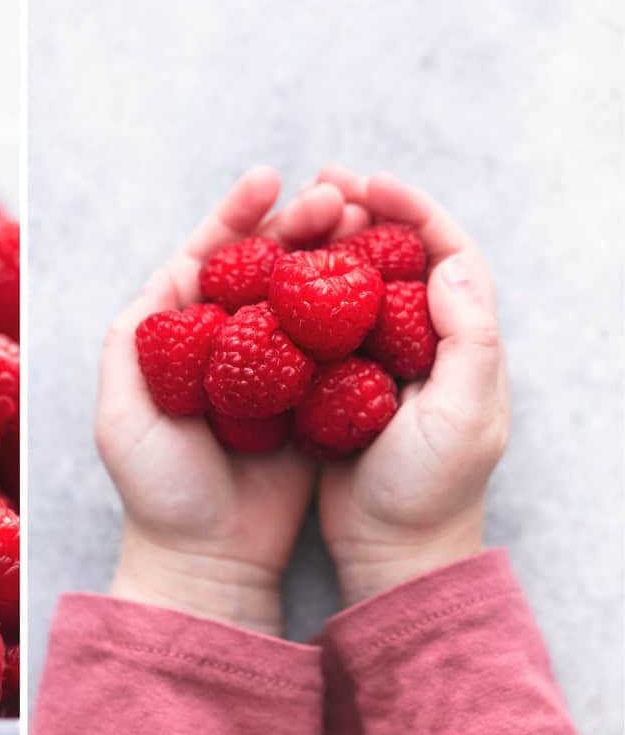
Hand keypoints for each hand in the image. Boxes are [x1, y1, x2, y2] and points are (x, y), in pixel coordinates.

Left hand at [96, 166, 347, 634]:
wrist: (207, 557)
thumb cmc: (157, 491)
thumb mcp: (122, 417)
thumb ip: (129, 347)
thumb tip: (161, 278)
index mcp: (176, 340)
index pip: (207, 261)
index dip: (235, 217)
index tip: (268, 180)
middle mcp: (224, 347)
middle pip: (262, 268)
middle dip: (295, 225)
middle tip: (333, 195)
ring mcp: (270, 372)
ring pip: (303, 297)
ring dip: (329, 255)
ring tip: (360, 220)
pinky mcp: (309, 401)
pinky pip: (333, 346)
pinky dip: (354, 312)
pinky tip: (379, 281)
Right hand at [314, 165, 509, 604]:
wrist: (391, 552)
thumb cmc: (430, 492)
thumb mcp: (461, 418)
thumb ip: (468, 339)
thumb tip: (451, 261)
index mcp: (463, 341)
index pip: (448, 253)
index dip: (414, 210)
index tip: (373, 183)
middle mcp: (420, 342)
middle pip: (395, 256)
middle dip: (362, 211)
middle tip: (323, 182)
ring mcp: (375, 363)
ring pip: (351, 283)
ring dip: (325, 243)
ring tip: (292, 212)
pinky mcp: (334, 385)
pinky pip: (314, 323)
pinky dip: (295, 292)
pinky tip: (268, 277)